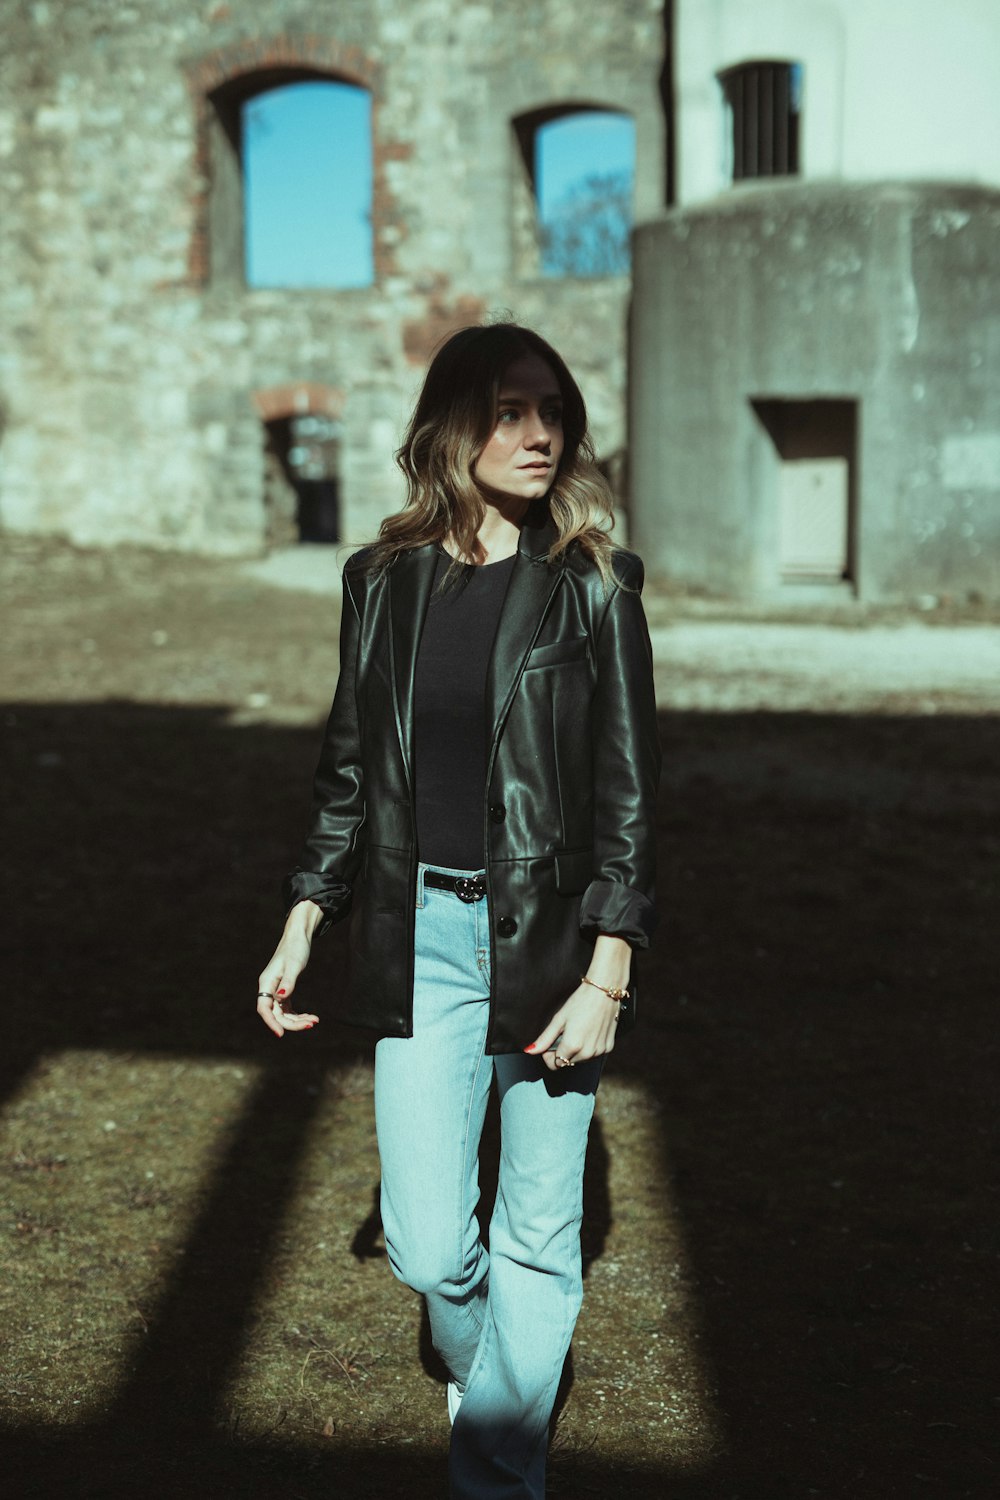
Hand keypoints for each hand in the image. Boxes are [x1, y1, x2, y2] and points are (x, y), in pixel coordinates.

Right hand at [256, 902, 322, 1037]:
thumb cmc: (296, 948)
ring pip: (283, 1013)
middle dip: (292, 1023)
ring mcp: (276, 990)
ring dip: (298, 1020)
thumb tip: (280, 998)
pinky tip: (310, 1017)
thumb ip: (288, 982)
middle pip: (276, 1014)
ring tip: (315, 1020)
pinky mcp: (284, 990)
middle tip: (312, 1023)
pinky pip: (288, 1008)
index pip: (264, 1008)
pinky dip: (298, 1014)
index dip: (271, 1023)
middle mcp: (269, 988)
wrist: (299, 937)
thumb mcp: (294, 965)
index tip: (281, 1034)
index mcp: (266, 983)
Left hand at [523, 979, 619, 1072]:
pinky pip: (593, 1055)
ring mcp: (599, 1051)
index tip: (550, 1044)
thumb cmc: (581, 1002)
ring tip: (578, 1031)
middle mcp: (587, 1052)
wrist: (604, 992)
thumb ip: (544, 1039)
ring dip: (576, 1051)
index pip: (555, 1065)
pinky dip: (588, 1047)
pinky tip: (589, 1032)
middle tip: (565, 1033)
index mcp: (572, 1046)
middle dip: (563, 1052)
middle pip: (567, 1063)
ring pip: (580, 1060)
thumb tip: (530, 1050)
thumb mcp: (559, 1019)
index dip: (549, 1056)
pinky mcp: (608, 1048)